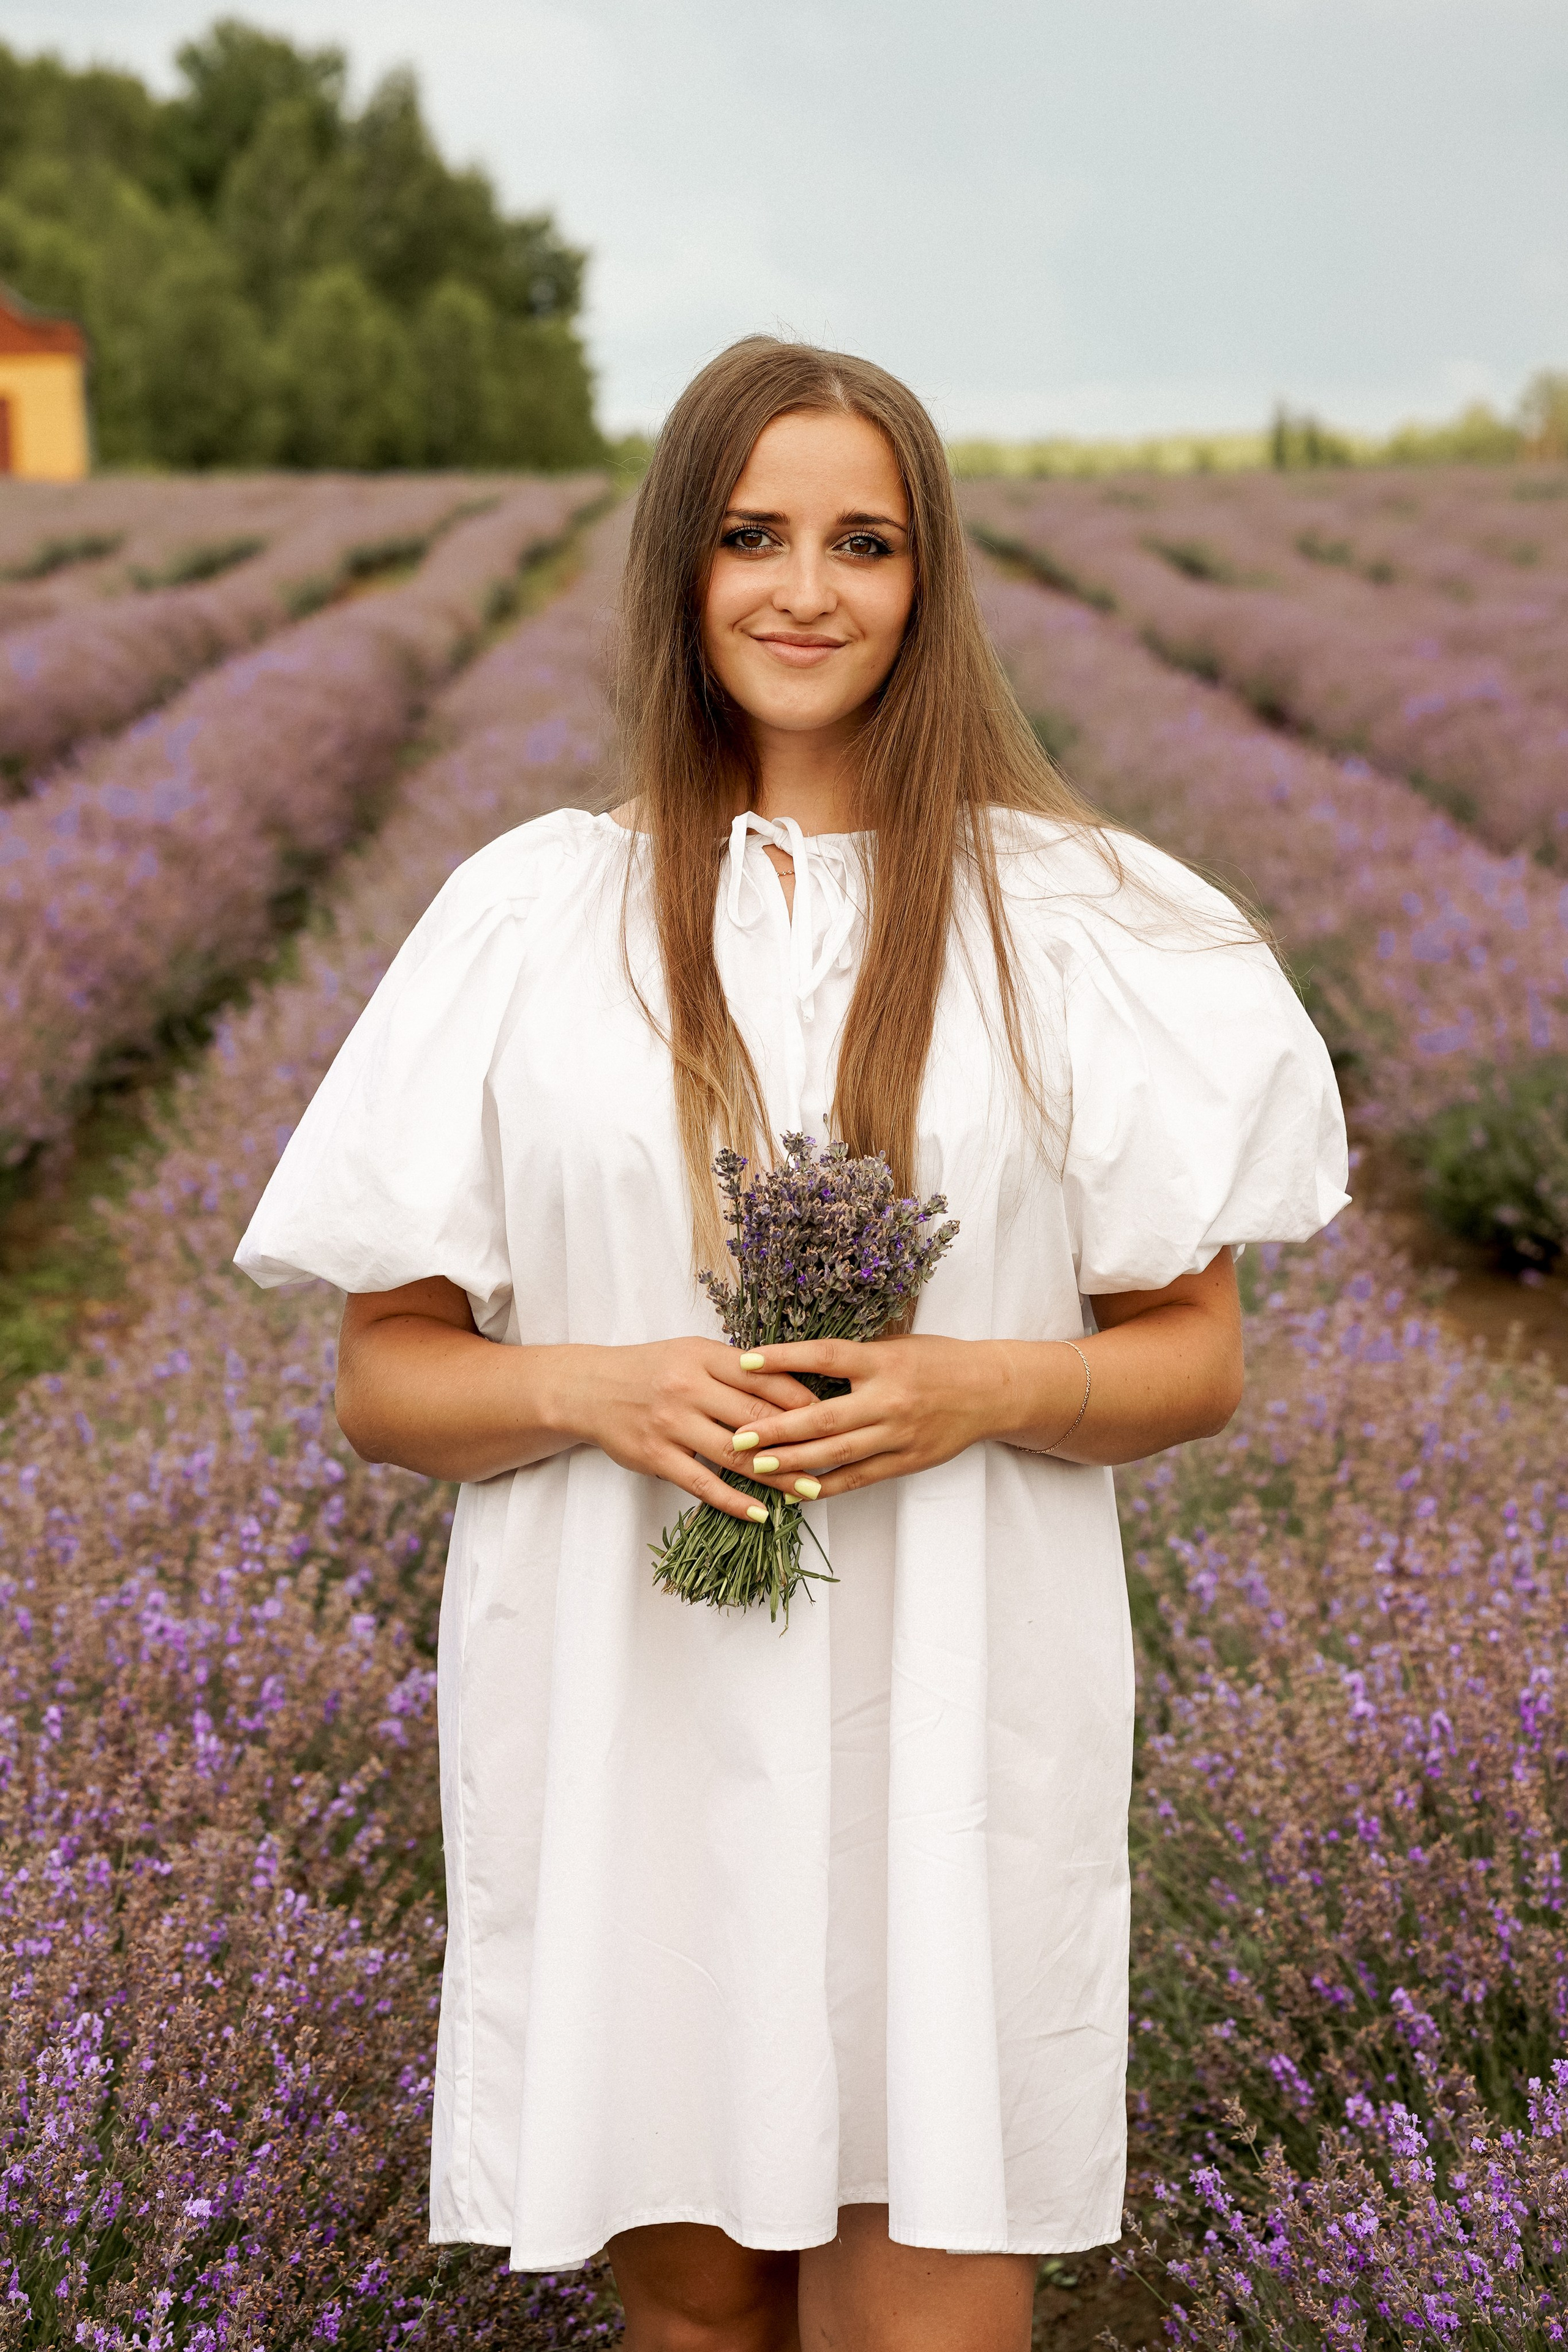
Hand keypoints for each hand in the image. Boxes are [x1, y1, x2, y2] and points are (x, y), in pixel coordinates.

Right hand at [564, 1339, 821, 1522]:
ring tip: (810, 1490)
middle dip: (799, 1440)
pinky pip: (702, 1484)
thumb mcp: (693, 1354)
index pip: (764, 1377)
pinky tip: (760, 1513)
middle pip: (755, 1416)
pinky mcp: (656, 1456)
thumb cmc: (653, 1370)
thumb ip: (736, 1369)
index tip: (833, 1416)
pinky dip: (734, 1501)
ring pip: (734, 1454)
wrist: (590, 1389)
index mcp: (703, 1355)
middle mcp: (688, 1387)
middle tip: (834, 1457)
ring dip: (777, 1475)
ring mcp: (671, 1424)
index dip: (802, 1398)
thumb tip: (797, 1388)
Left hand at [722, 1334, 1008, 1500]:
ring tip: (758, 1465)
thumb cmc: (937, 1360)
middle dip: (777, 1428)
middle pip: (824, 1418)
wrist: (991, 1390)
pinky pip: (860, 1478)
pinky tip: (797, 1490)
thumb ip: (852, 1358)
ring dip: (794, 1462)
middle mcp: (889, 1399)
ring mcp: (899, 1434)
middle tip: (738, 1436)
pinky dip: (827, 1486)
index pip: (824, 1357)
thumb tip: (794, 1362)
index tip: (744, 1361)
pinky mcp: (908, 1461)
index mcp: (882, 1361)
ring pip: (838, 1454)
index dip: (783, 1359)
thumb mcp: (895, 1345)